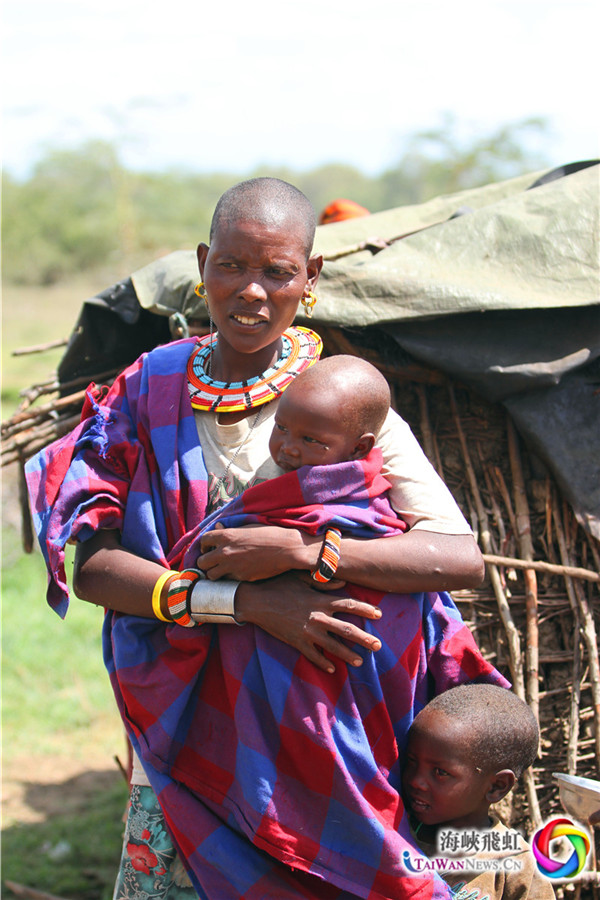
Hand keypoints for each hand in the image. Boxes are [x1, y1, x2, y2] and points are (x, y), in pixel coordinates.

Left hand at [198, 524, 317, 580]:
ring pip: (211, 575)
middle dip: (205, 562)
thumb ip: (229, 530)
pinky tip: (238, 572)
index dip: (204, 545)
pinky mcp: (241, 577)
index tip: (208, 548)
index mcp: (226, 536)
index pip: (203, 540)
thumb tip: (217, 527)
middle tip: (212, 562)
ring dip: (214, 573)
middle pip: (202, 562)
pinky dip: (230, 578)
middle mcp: (225, 552)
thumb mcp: (246, 528)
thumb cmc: (268, 534)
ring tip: (222, 570)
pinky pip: (227, 580)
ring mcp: (232, 566)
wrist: (285, 548)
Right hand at [234, 573, 381, 672]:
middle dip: (364, 639)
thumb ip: (323, 582)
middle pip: (346, 630)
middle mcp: (317, 617)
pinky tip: (332, 668)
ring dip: (348, 655)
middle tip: (378, 646)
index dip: (366, 609)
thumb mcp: (301, 578)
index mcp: (320, 600)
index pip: (349, 605)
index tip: (379, 614)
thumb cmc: (278, 585)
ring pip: (333, 646)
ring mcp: (307, 632)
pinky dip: (323, 663)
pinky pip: (313, 656)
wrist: (255, 602)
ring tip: (360, 661)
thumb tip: (343, 584)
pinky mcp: (296, 642)